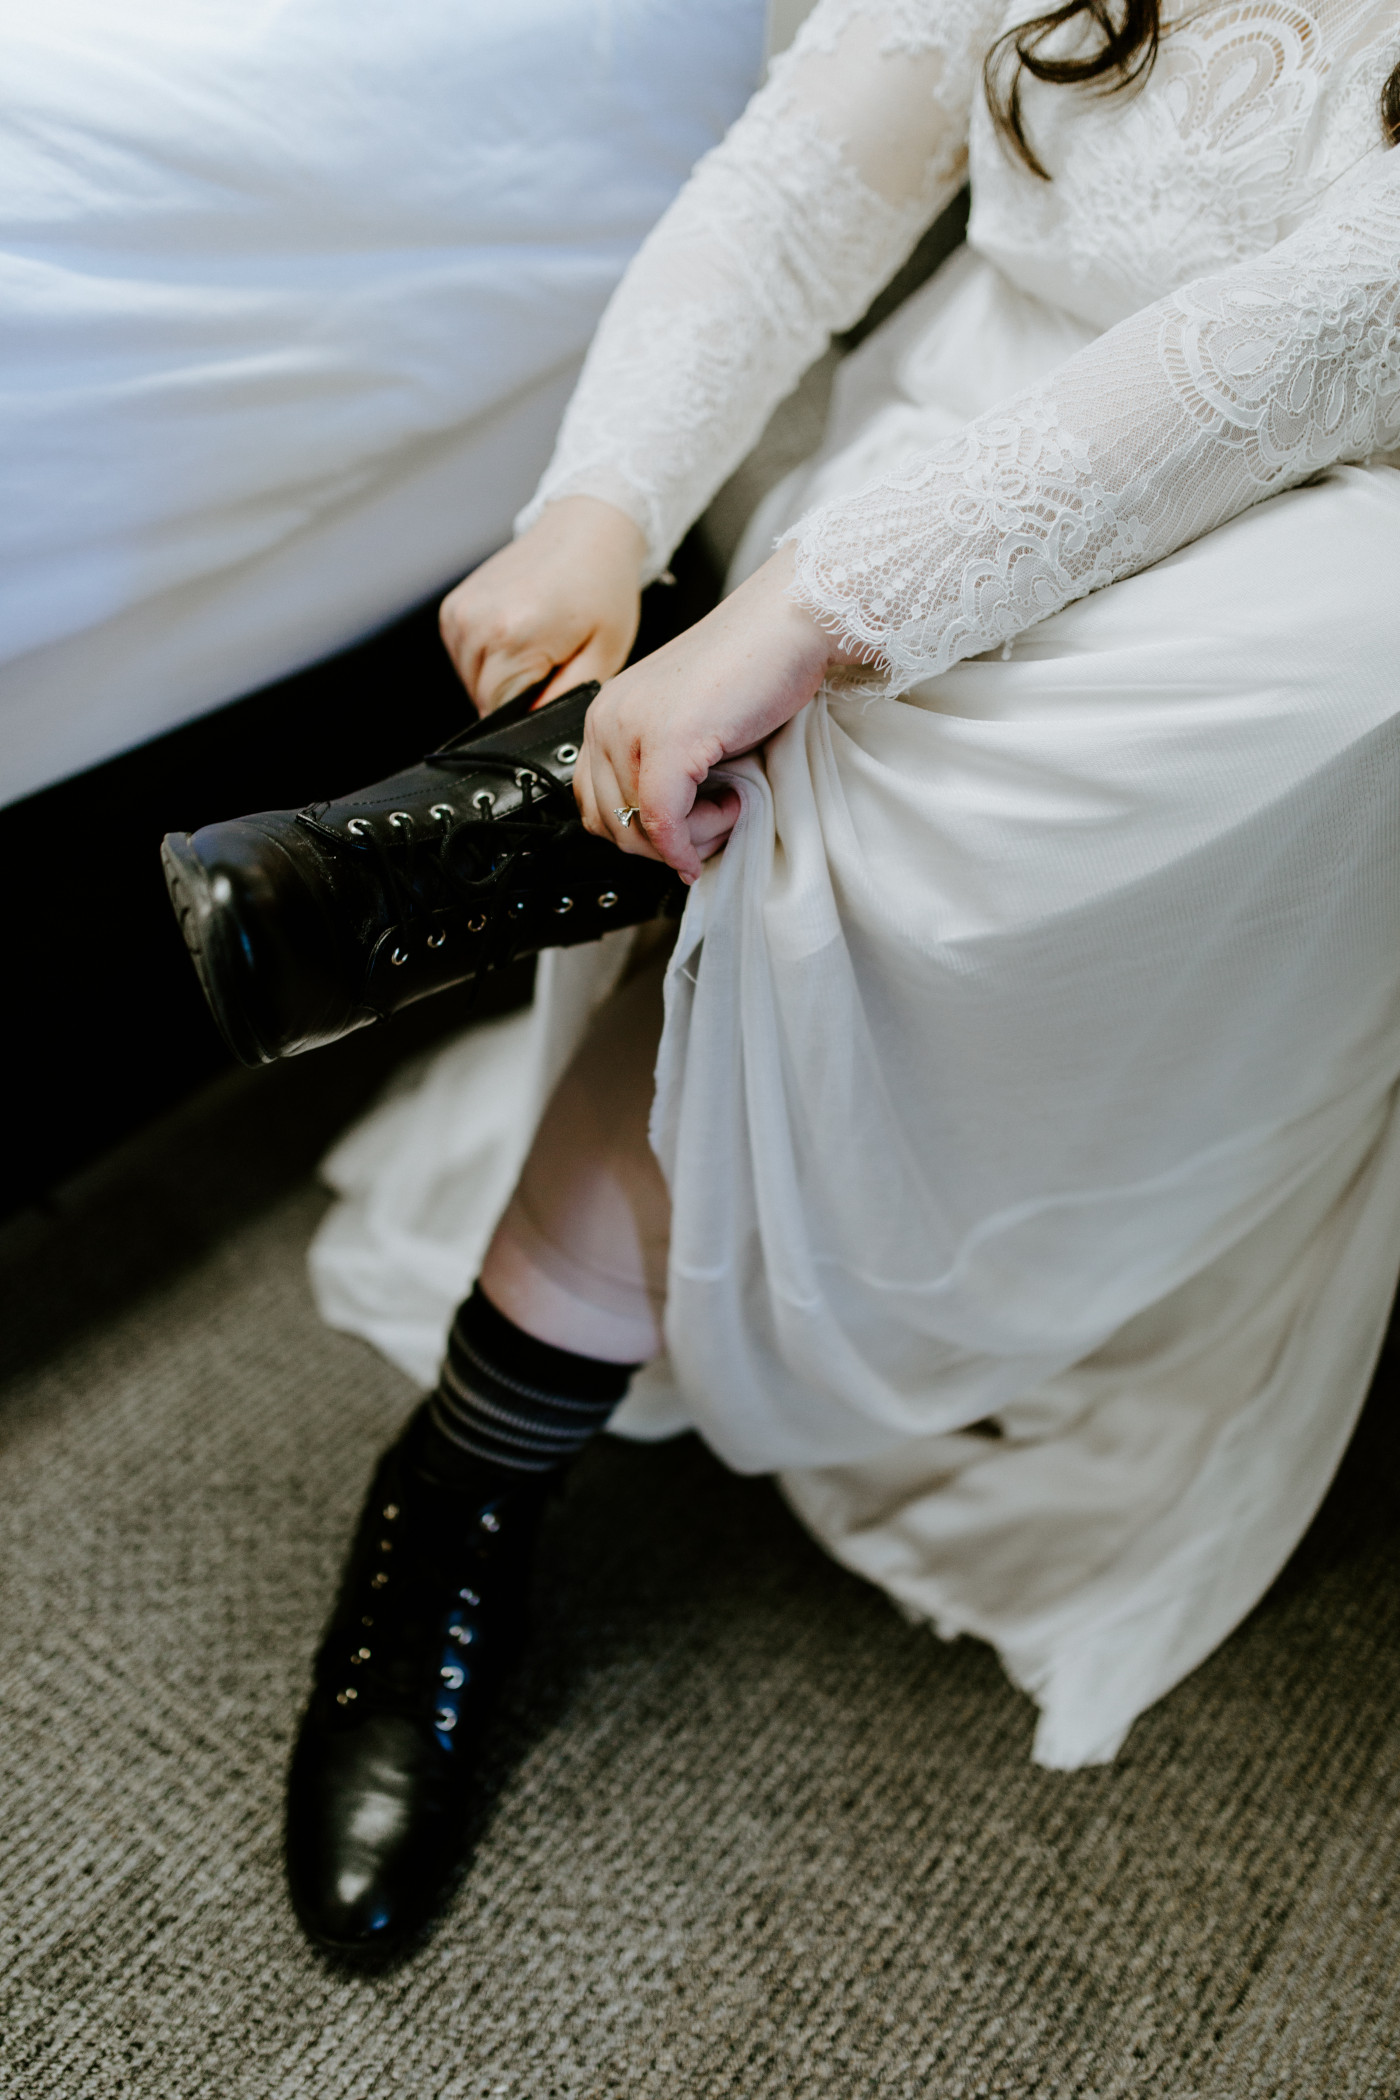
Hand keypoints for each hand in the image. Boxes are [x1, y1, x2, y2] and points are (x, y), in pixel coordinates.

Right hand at [439, 496, 645, 714]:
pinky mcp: (454, 606)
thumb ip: (565, 697)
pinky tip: (519, 632)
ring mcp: (460, 612)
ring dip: (501, 674)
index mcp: (514, 635)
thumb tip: (535, 723)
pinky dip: (489, 655)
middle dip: (517, 692)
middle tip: (553, 659)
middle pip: (483, 697)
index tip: (554, 684)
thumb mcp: (603, 654)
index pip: (501, 710)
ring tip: (538, 641)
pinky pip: (464, 656)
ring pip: (471, 679)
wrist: (586, 530)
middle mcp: (478, 622)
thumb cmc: (601, 586)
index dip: (531, 709)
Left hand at [575, 541, 846, 883]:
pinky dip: (692, 840)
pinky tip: (729, 817)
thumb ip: (664, 771)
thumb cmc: (753, 666)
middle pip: (611, 823)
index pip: (595, 805)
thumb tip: (664, 834)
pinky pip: (664, 819)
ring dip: (692, 836)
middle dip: (665, 845)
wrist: (789, 621)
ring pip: (640, 827)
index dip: (640, 838)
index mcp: (607, 714)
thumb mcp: (691, 727)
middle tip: (714, 824)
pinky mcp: (669, 739)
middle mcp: (608, 718)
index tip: (680, 840)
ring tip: (731, 803)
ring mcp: (633, 727)